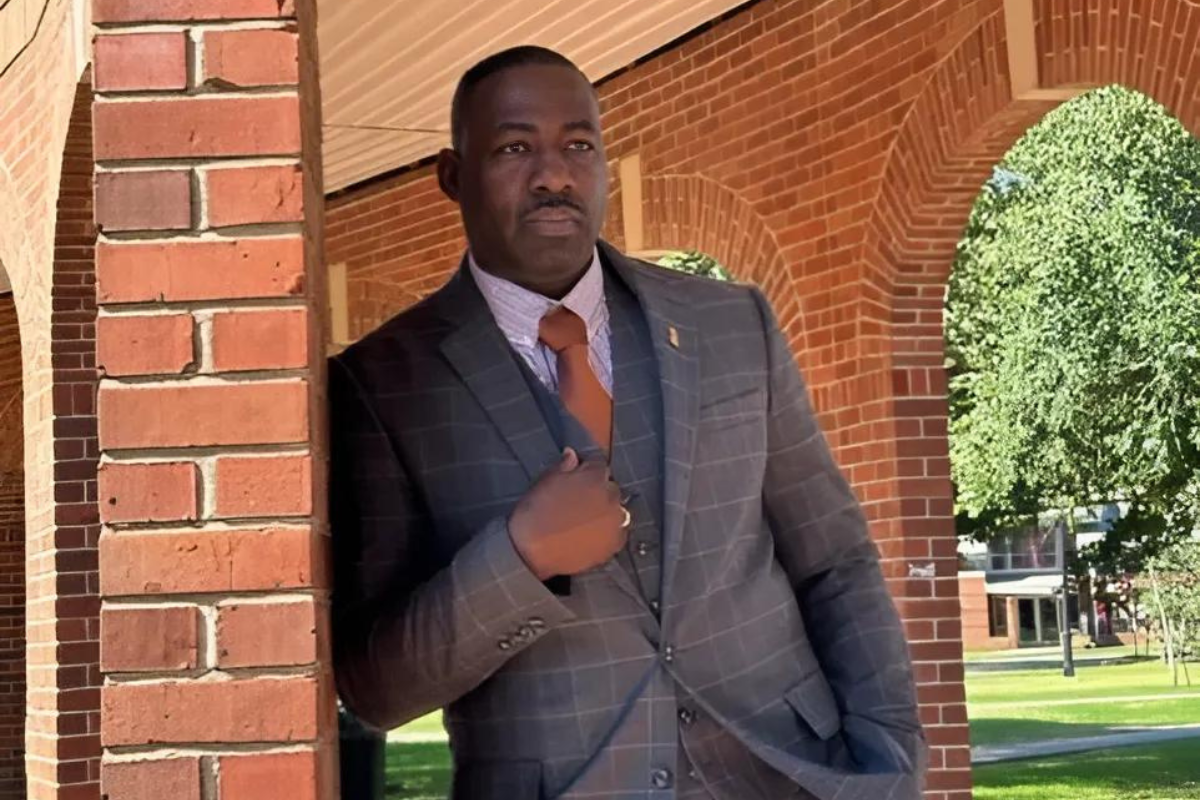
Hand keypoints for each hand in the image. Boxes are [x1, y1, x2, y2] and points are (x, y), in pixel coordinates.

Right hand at [508, 448, 628, 579]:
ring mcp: (615, 520)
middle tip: (579, 503)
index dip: (587, 470)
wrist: (530, 551)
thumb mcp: (544, 482)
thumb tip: (572, 455)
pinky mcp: (615, 542)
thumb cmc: (533, 514)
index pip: (599, 464)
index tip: (579, 477)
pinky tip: (590, 535)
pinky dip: (608, 531)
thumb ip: (564, 466)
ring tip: (584, 521)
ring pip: (617, 509)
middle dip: (597, 491)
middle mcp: (610, 495)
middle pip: (610, 487)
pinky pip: (619, 531)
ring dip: (605, 511)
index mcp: (594, 476)